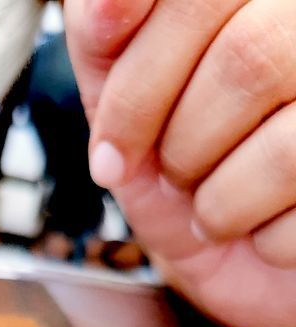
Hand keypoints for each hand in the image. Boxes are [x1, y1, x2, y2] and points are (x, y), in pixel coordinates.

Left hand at [65, 0, 295, 326]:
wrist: (234, 247)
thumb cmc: (182, 150)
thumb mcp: (121, 88)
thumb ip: (103, 28)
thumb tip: (108, 1)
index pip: (197, 2)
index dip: (137, 87)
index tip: (109, 152)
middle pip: (246, 60)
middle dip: (178, 145)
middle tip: (168, 177)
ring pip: (283, 149)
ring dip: (218, 202)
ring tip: (213, 204)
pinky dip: (261, 240)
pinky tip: (262, 224)